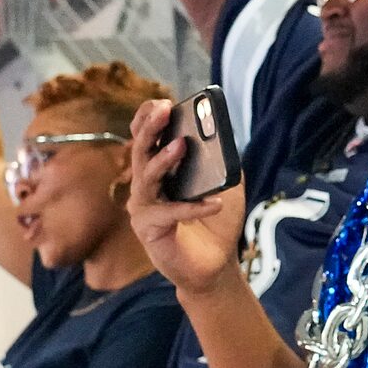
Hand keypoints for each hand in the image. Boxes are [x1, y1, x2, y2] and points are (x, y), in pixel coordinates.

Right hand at [126, 99, 248, 299]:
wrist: (216, 263)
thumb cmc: (216, 222)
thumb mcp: (225, 184)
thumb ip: (222, 161)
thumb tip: (221, 136)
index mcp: (160, 168)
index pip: (145, 137)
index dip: (149, 118)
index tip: (163, 103)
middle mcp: (146, 185)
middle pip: (141, 150)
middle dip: (151, 128)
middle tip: (165, 110)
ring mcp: (144, 207)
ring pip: (147, 178)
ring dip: (164, 160)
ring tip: (182, 145)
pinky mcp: (149, 230)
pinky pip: (169, 214)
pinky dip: (193, 207)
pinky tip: (215, 204)